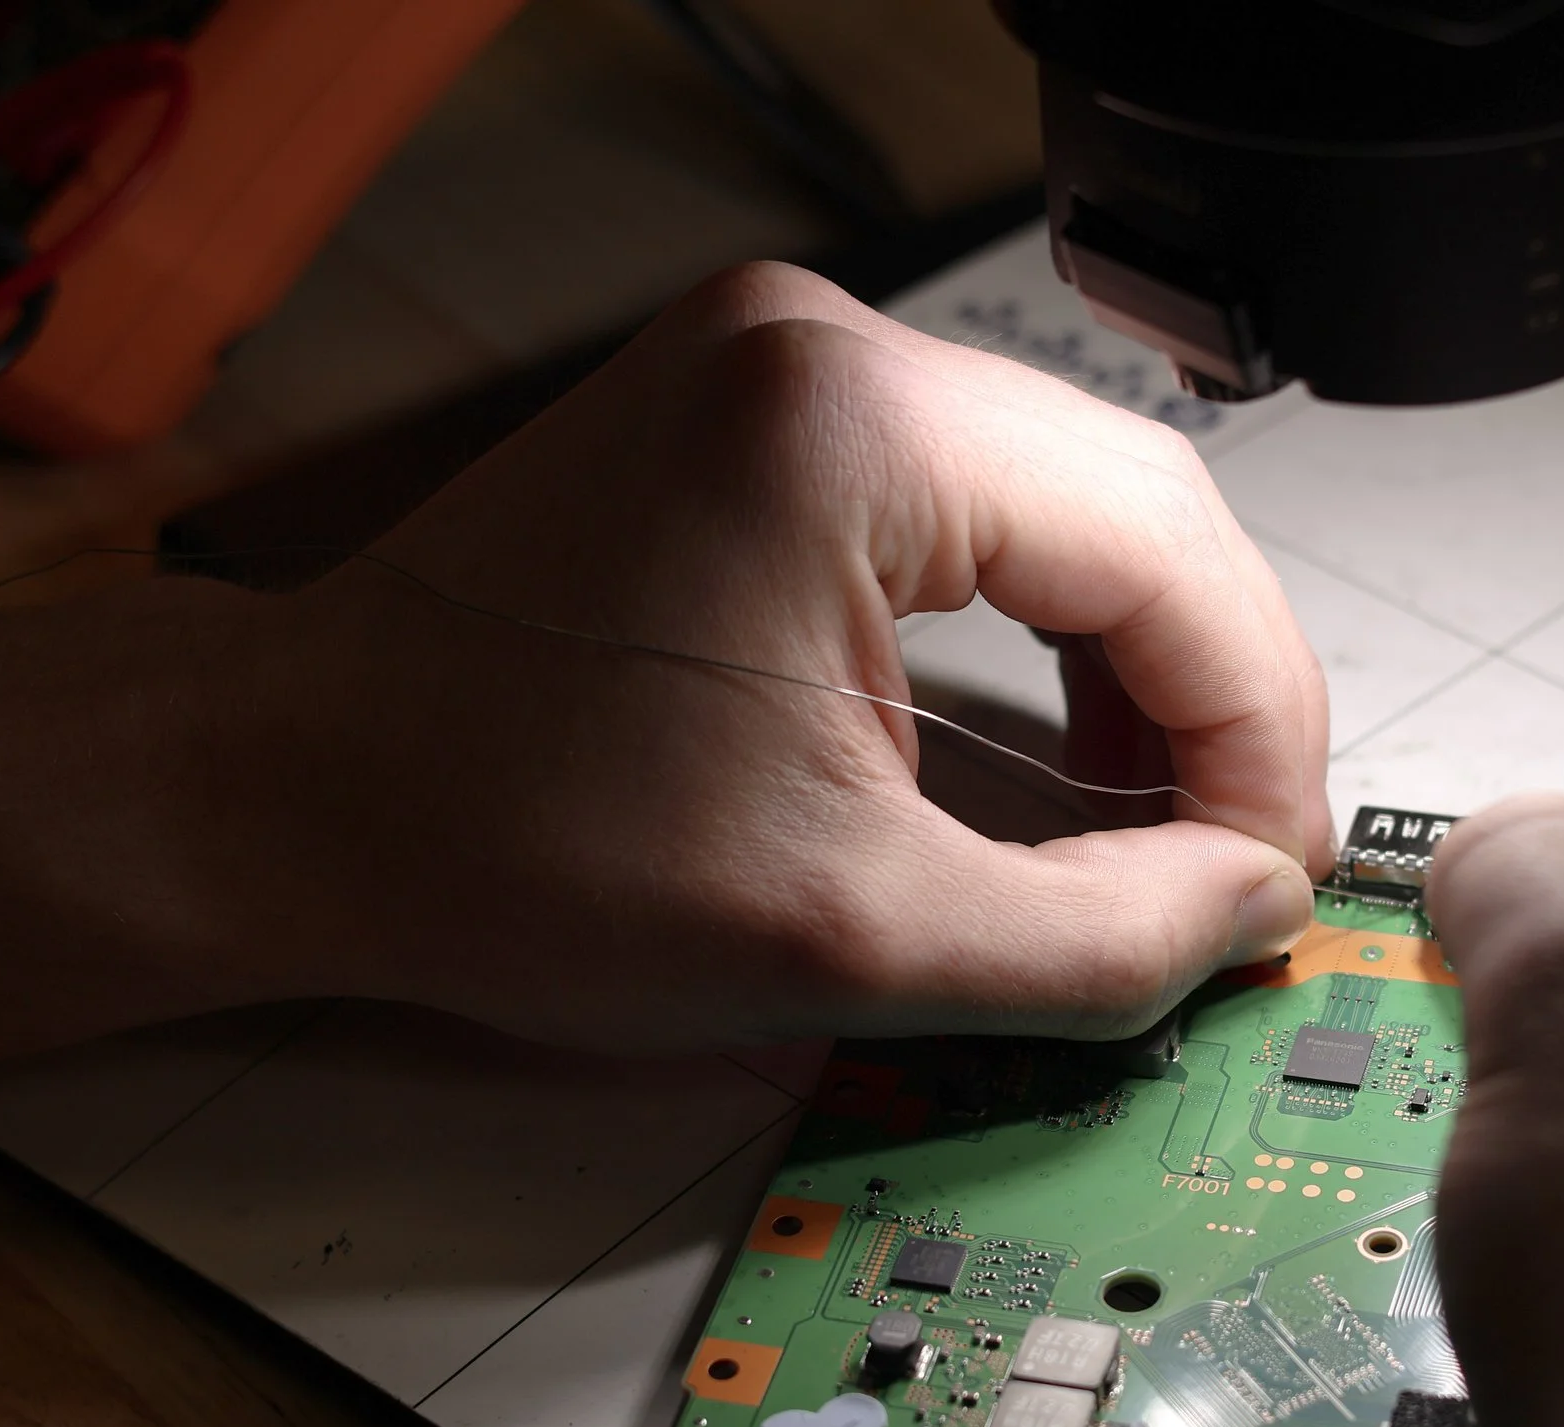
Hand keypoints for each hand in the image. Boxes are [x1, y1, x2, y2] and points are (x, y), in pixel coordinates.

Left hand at [0, 263, 1328, 1076]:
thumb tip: (1253, 904)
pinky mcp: (764, 411)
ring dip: (1139, 659)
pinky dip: (1043, 625)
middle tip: (1234, 854)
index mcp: (849, 432)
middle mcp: (825, 350)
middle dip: (1212, 694)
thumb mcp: (843, 933)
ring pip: (1073, 499)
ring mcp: (788, 364)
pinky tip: (1056, 740)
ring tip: (1156, 815)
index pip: (1169, 552)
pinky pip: (980, 503)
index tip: (1271, 871)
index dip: (1259, 728)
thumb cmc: (503, 843)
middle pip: (1138, 507)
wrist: (292, 792)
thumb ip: (1096, 939)